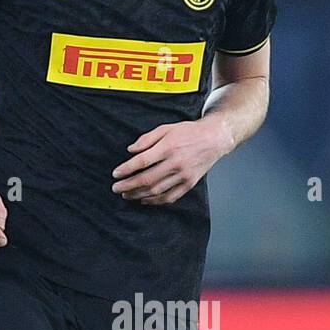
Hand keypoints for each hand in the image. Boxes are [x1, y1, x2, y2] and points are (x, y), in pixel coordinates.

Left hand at [111, 118, 232, 205]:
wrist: (214, 139)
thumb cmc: (188, 132)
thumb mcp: (166, 128)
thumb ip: (146, 139)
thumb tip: (130, 151)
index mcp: (168, 147)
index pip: (142, 162)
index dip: (126, 169)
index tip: (115, 173)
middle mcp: (176, 163)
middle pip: (147, 179)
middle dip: (128, 185)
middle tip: (116, 188)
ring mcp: (183, 176)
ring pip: (156, 191)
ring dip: (138, 195)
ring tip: (126, 195)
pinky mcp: (189, 184)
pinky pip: (170, 197)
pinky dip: (155, 201)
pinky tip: (144, 200)